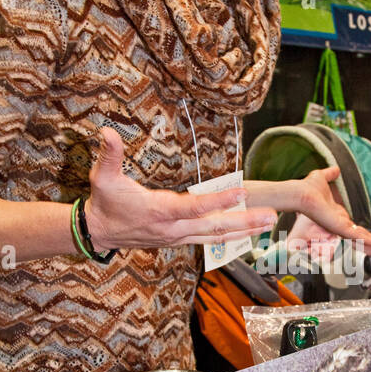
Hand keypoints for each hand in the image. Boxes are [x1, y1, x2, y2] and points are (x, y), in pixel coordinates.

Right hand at [85, 128, 276, 251]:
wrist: (99, 232)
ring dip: (245, 230)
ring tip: (269, 224)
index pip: (194, 207)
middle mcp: (173, 228)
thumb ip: (109, 155)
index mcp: (160, 211)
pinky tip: (248, 232)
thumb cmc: (104, 202)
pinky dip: (230, 236)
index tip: (242, 191)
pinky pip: (210, 239)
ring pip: (216, 235)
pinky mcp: (180, 239)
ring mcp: (178, 236)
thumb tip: (106, 132)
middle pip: (215, 226)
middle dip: (245, 220)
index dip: (219, 200)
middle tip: (271, 216)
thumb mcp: (102, 177)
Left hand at [292, 166, 370, 260]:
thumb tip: (335, 169)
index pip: (355, 228)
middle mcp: (339, 224)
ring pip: (362, 241)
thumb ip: (330, 175)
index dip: (365, 234)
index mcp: (337, 216)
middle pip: (361, 238)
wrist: (301, 193)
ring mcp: (340, 228)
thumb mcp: (322, 178)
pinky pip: (359, 237)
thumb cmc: (306, 188)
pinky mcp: (341, 229)